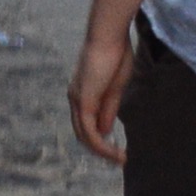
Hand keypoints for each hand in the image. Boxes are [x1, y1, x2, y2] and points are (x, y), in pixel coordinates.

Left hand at [69, 19, 133, 162]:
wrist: (109, 36)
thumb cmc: (115, 54)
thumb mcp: (115, 87)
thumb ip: (108, 109)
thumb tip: (105, 132)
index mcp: (83, 93)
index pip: (86, 123)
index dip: (100, 139)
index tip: (117, 147)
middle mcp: (75, 99)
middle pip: (82, 133)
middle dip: (99, 149)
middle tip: (118, 159)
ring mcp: (77, 101)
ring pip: (85, 137)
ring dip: (102, 152)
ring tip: (120, 159)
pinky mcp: (84, 102)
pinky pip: (91, 132)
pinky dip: (102, 146)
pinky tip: (115, 152)